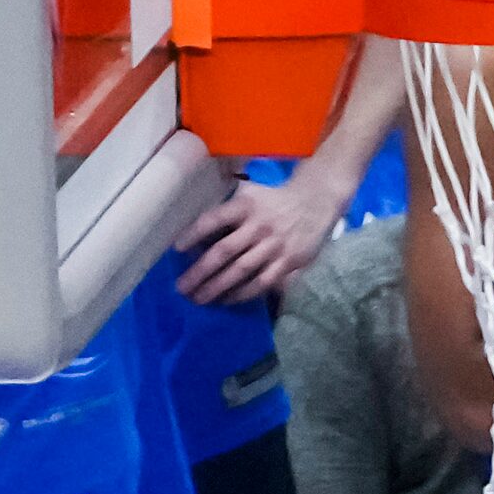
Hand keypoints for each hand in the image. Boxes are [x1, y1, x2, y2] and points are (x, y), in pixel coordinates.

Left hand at [179, 175, 348, 303]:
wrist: (316, 200)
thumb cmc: (274, 199)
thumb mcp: (250, 194)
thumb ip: (228, 211)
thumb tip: (201, 237)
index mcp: (245, 206)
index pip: (213, 220)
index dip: (193, 234)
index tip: (177, 250)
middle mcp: (259, 226)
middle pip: (224, 251)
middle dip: (200, 272)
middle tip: (182, 288)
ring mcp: (275, 246)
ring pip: (242, 270)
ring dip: (218, 287)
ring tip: (200, 298)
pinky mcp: (290, 261)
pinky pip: (264, 281)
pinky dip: (244, 292)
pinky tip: (228, 300)